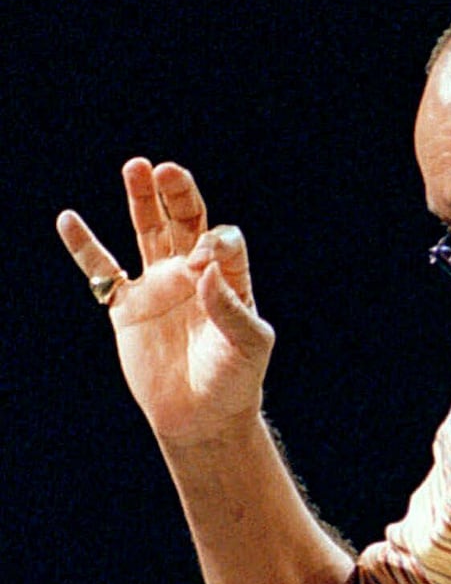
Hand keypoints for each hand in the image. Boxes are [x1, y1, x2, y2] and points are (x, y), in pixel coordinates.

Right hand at [58, 158, 274, 445]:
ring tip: (136, 166)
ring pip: (147, 233)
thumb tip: (208, 268)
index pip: (223, 243)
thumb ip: (231, 307)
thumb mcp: (247, 345)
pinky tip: (69, 219)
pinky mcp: (128, 308)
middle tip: (165, 169)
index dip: (215, 241)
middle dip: (177, 194)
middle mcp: (194, 276)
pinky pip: (102, 271)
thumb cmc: (235, 380)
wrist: (203, 416)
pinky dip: (85, 247)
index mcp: (229, 280)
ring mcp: (159, 287)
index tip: (208, 253)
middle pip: (184, 222)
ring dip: (141, 201)